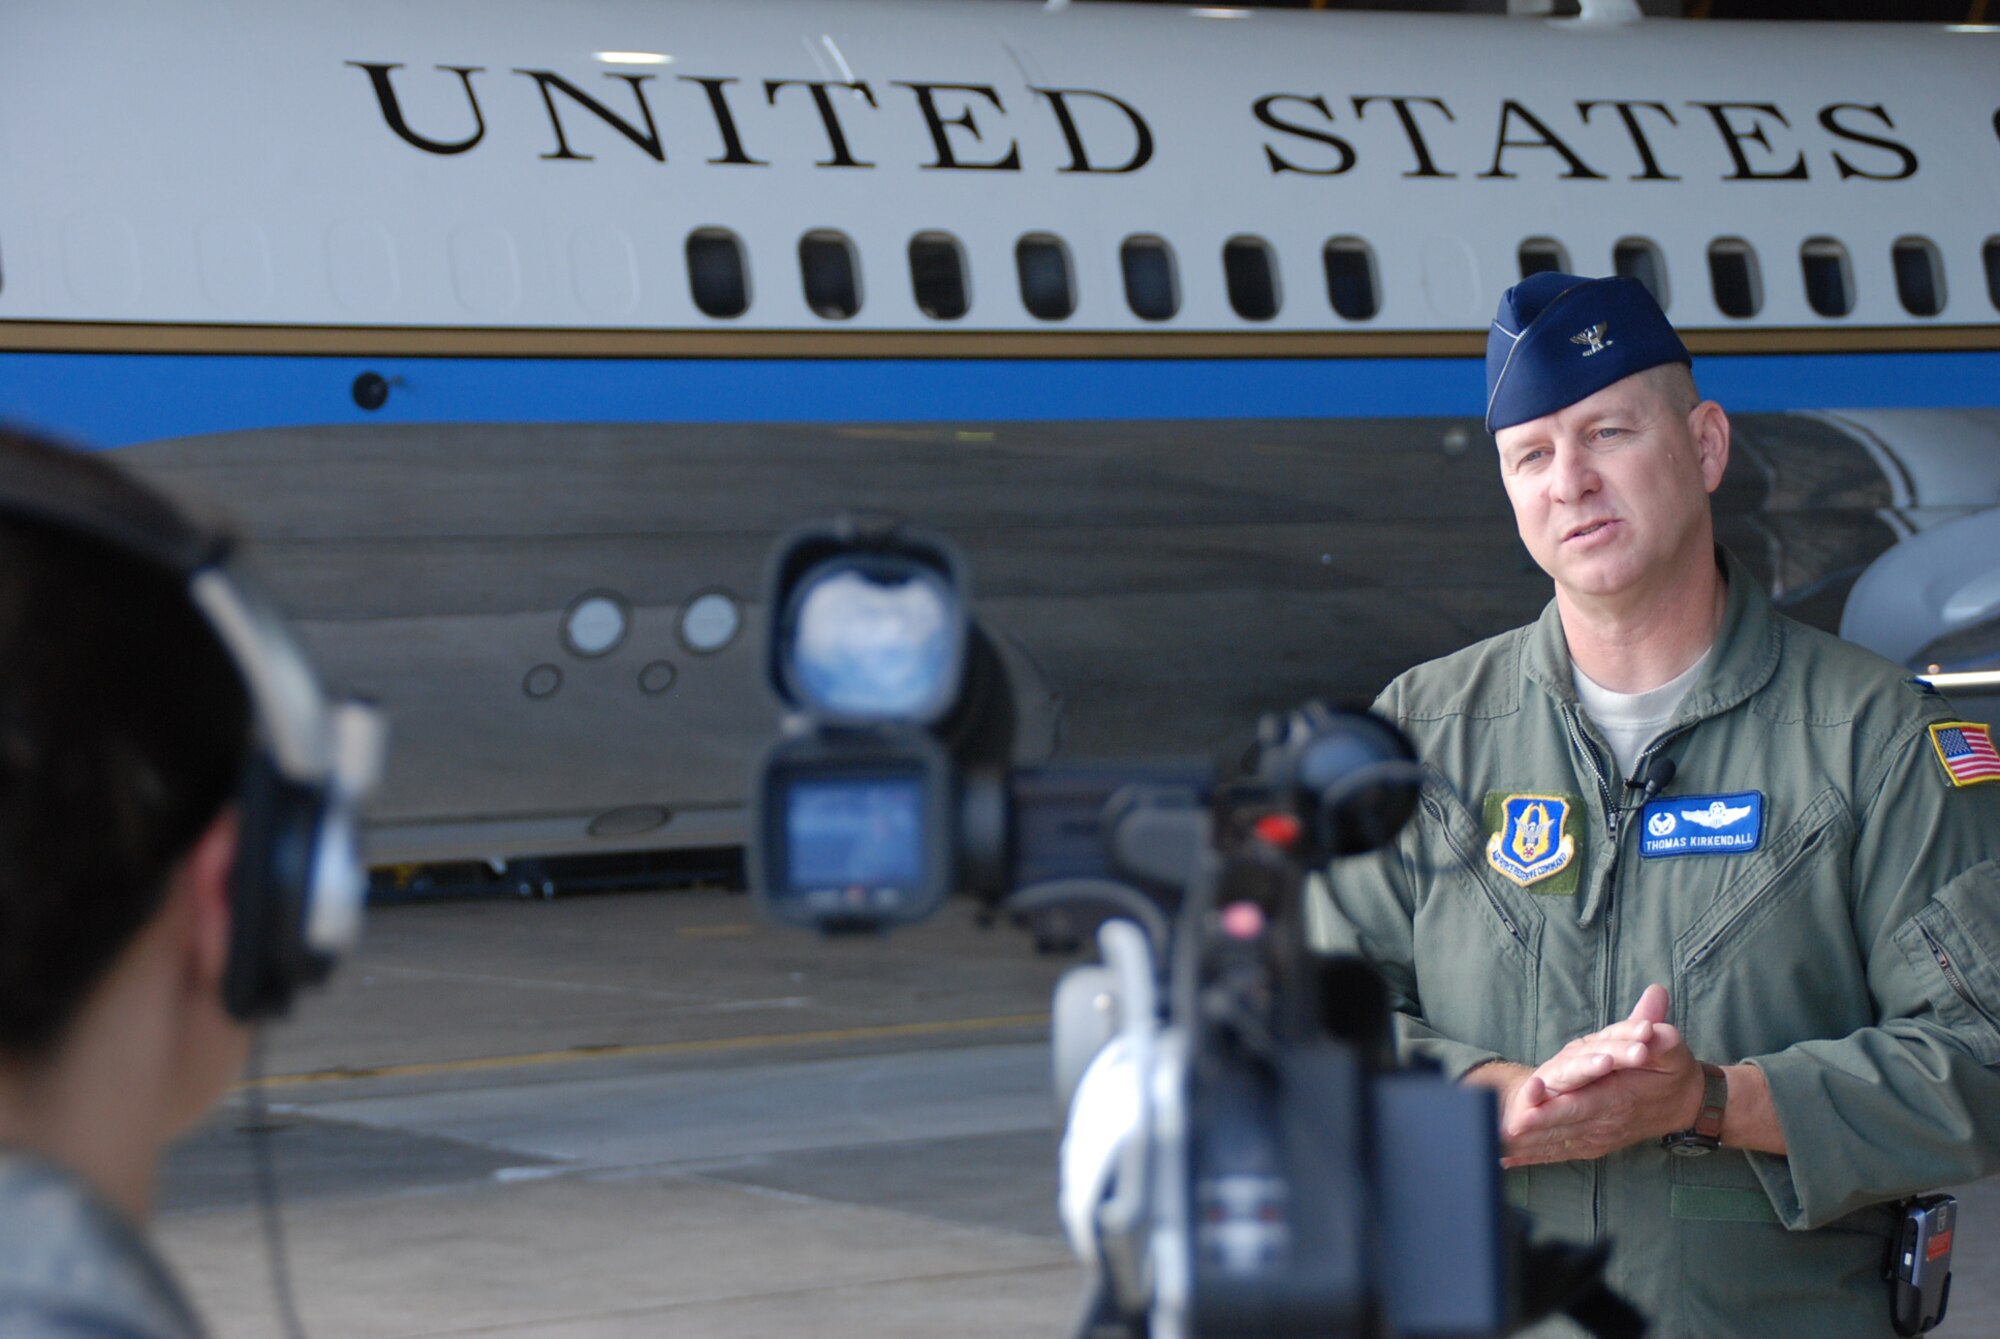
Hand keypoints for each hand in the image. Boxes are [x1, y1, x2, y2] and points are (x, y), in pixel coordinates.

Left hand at [1499, 984, 1705, 1167]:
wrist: (1686, 1102)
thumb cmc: (1673, 1070)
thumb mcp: (1672, 1049)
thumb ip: (1659, 1040)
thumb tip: (1653, 1030)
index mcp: (1618, 1097)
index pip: (1580, 1103)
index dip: (1553, 1107)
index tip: (1526, 1106)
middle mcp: (1605, 1121)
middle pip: (1561, 1127)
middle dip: (1529, 1130)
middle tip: (1498, 1130)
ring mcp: (1598, 1135)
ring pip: (1556, 1143)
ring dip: (1524, 1148)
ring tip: (1491, 1147)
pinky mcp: (1594, 1143)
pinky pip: (1560, 1152)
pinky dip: (1534, 1157)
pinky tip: (1506, 1160)